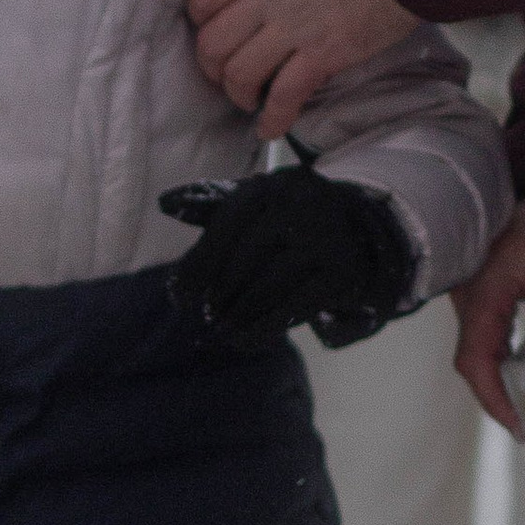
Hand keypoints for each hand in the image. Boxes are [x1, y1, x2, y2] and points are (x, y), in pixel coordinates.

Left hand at [160, 167, 416, 346]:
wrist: (359, 231)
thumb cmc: (288, 220)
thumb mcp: (252, 205)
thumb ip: (209, 207)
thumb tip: (165, 203)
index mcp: (269, 185)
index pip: (223, 229)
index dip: (197, 267)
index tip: (179, 298)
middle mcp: (300, 203)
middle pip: (244, 259)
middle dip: (219, 294)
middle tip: (207, 316)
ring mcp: (326, 236)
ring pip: (268, 285)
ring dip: (239, 315)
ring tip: (223, 332)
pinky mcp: (342, 270)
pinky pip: (295, 306)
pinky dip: (266, 327)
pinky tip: (248, 340)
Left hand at [186, 0, 403, 137]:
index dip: (200, 19)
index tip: (211, 27)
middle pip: (213, 41)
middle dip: (212, 64)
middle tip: (224, 72)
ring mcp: (295, 26)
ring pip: (240, 73)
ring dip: (238, 92)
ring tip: (247, 100)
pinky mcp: (326, 53)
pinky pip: (285, 95)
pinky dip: (274, 118)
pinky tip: (271, 129)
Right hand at [452, 194, 524, 435]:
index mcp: (488, 284)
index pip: (476, 357)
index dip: (495, 398)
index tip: (523, 427)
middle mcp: (469, 289)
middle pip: (471, 359)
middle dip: (498, 397)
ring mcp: (472, 289)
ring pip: (476, 349)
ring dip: (501, 381)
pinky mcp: (484, 289)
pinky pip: (486, 334)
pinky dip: (504, 360)